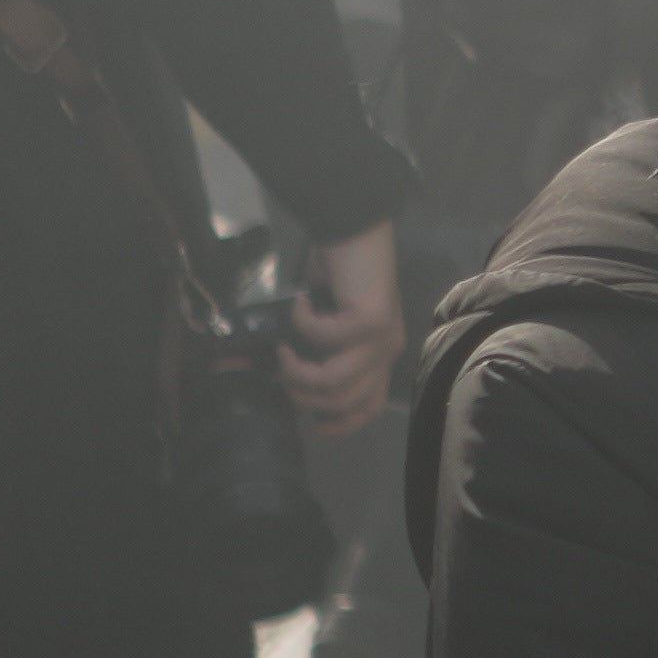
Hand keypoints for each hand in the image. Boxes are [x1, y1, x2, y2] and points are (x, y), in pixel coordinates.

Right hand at [275, 219, 405, 430]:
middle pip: (345, 401)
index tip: (309, 426)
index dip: (340, 425)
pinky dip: (302, 322)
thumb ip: (312, 350)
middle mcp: (387, 351)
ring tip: (285, 347)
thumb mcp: (325, 322)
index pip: (369, 407)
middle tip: (282, 370)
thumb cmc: (337, 273)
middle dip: (304, 395)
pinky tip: (299, 302)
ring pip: (336, 381)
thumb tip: (271, 373)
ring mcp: (383, 337)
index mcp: (380, 356)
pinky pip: (326, 338)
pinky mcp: (372, 319)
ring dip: (299, 370)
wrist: (355, 231)